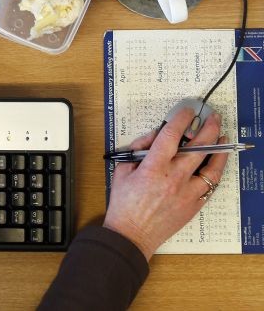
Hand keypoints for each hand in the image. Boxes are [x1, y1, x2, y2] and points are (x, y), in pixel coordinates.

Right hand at [103, 108, 228, 260]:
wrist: (132, 234)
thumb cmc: (124, 204)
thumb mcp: (122, 171)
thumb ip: (138, 151)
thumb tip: (155, 138)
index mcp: (153, 169)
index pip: (171, 136)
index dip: (181, 119)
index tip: (187, 112)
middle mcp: (173, 179)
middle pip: (197, 147)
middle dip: (208, 128)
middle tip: (212, 118)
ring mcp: (187, 193)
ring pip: (211, 167)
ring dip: (219, 149)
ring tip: (223, 136)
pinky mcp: (194, 204)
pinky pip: (210, 185)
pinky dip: (215, 171)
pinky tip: (216, 162)